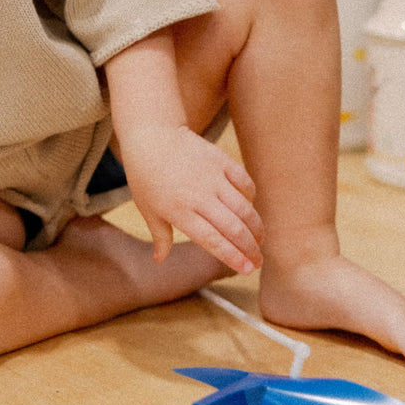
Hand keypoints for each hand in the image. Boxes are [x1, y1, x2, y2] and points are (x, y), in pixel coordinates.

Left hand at [120, 126, 263, 274]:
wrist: (150, 135)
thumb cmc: (144, 175)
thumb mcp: (147, 208)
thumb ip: (160, 236)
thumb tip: (160, 259)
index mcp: (180, 211)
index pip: (213, 240)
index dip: (233, 256)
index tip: (247, 269)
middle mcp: (198, 196)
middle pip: (233, 228)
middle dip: (251, 248)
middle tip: (258, 261)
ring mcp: (212, 176)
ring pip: (243, 207)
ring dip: (256, 226)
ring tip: (260, 239)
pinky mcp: (219, 159)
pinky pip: (243, 180)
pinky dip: (251, 195)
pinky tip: (250, 206)